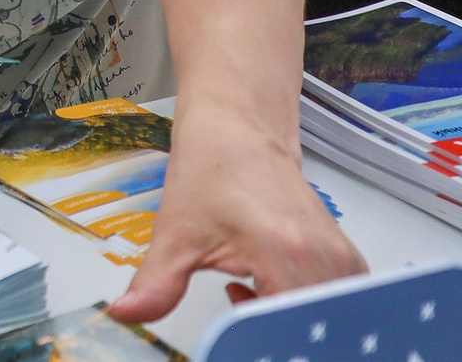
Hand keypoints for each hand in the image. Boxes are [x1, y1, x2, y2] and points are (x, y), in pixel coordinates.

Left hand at [108, 114, 363, 322]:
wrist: (239, 130)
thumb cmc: (211, 171)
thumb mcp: (176, 233)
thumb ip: (156, 284)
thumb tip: (124, 315)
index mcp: (286, 256)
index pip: (285, 333)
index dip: (256, 345)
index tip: (231, 338)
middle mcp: (326, 262)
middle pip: (310, 332)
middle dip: (272, 336)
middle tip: (236, 312)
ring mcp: (342, 261)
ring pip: (325, 322)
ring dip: (285, 322)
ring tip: (247, 291)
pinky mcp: (346, 259)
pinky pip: (335, 305)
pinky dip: (302, 308)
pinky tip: (267, 288)